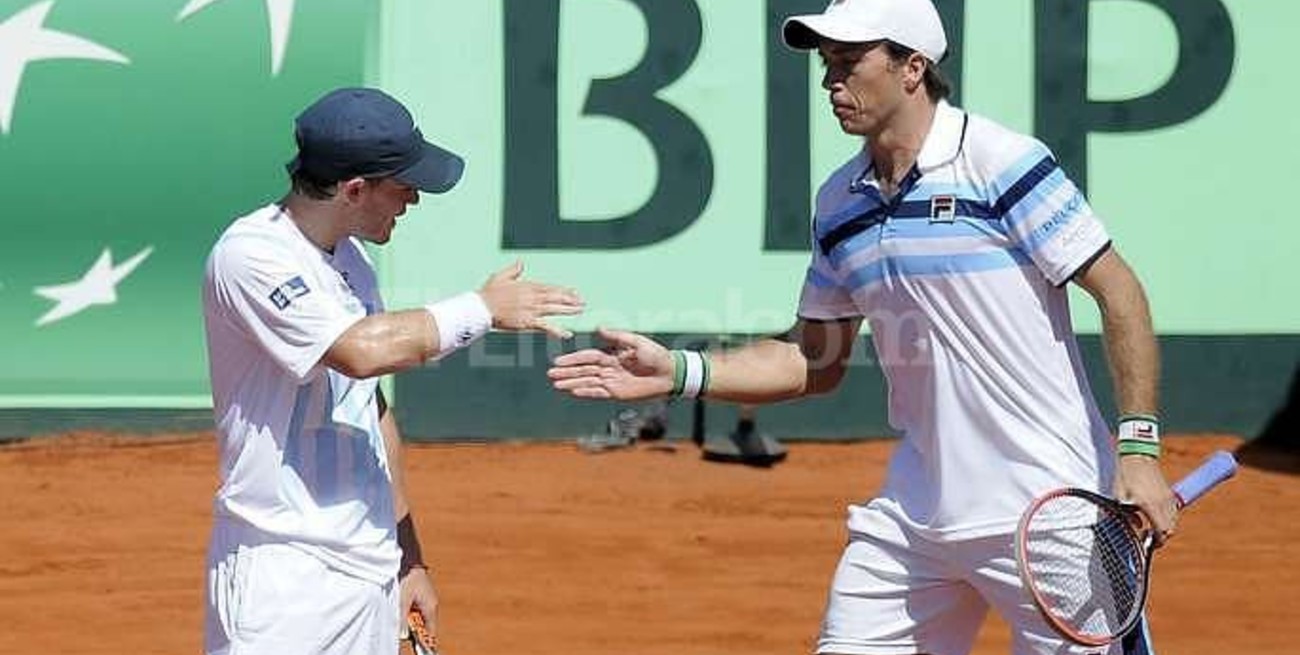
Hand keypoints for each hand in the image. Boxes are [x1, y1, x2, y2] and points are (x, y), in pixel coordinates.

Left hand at [400, 566, 437, 649]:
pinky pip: (420, 610)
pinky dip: (413, 615)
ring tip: (405, 625)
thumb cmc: (406, 578)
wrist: (409, 559)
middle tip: (410, 639)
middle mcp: (432, 605)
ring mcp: (429, 599)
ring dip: (414, 623)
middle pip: (427, 626)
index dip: (426, 643)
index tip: (422, 650)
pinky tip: (406, 613)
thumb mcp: (402, 600)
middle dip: (418, 633)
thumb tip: (403, 636)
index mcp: (430, 607)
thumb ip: (403, 619)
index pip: (431, 632)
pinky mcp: (424, 595)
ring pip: (423, 618)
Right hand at [478, 261, 583, 337]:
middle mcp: (532, 296)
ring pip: (554, 309)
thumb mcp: (500, 276)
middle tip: (583, 301)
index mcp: (527, 286)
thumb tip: (521, 262)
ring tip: (580, 310)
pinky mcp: (527, 322)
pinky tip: (567, 334)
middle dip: (570, 299)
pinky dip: (557, 330)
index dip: (563, 290)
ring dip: (569, 309)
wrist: (481, 308)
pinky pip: (546, 326)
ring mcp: (531, 309)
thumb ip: (513, 270)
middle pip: (555, 297)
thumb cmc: (488, 293)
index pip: (550, 287)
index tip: (574, 292)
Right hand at [548, 327, 673, 399]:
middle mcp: (609, 368)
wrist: (670, 373)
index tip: (558, 361)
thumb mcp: (637, 341)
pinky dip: (586, 392)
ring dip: (572, 383)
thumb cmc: (656, 355)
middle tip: (550, 374)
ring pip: (587, 382)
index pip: (588, 357)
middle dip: (567, 372)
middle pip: (583, 370)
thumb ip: (617, 336)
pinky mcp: (617, 393)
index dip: (573, 359)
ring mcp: (612, 381)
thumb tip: (599, 328)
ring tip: (556, 384)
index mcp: (612, 355)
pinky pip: (598, 393)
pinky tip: (573, 391)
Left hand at [1114, 454, 1178, 545]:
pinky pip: (1173, 512)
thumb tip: (1136, 527)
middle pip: (1170, 530)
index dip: (1156, 542)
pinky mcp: (1170, 494)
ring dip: (1163, 527)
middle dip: (1160, 537)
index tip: (1146, 543)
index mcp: (1150, 505)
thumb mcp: (1119, 496)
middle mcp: (1163, 503)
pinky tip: (1153, 515)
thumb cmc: (1126, 476)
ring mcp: (1168, 498)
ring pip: (1173, 521)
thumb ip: (1126, 515)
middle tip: (1146, 537)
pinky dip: (1166, 518)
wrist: (1138, 455)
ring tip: (1148, 526)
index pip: (1161, 532)